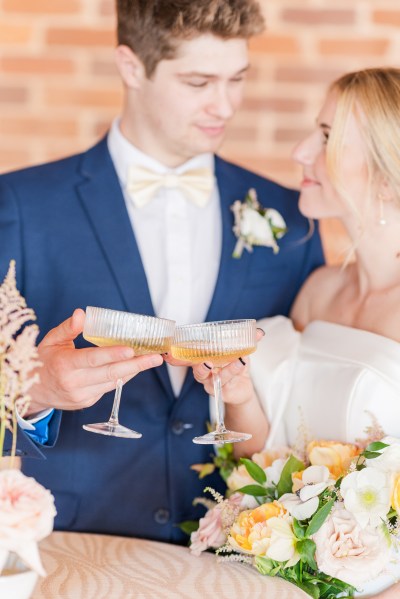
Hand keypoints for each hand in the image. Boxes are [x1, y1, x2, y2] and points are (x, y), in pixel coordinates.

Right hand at [27, 308, 162, 414]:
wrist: (31, 391)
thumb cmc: (44, 361)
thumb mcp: (51, 341)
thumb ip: (68, 328)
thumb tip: (82, 313)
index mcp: (64, 365)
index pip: (93, 359)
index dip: (113, 355)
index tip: (131, 349)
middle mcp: (74, 383)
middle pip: (110, 374)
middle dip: (136, 365)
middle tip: (156, 358)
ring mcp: (81, 396)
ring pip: (113, 382)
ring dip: (133, 370)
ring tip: (150, 359)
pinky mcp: (87, 402)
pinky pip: (109, 388)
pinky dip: (122, 377)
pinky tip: (132, 366)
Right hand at [163, 327, 264, 405]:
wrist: (242, 388)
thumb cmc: (234, 366)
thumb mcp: (238, 351)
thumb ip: (245, 341)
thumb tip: (259, 331)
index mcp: (201, 359)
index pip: (186, 356)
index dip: (176, 356)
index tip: (169, 353)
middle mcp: (203, 372)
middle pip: (195, 369)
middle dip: (196, 364)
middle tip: (205, 359)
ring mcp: (210, 383)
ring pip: (212, 377)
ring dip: (226, 368)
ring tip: (238, 360)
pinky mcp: (220, 392)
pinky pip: (226, 382)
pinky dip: (235, 371)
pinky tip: (242, 362)